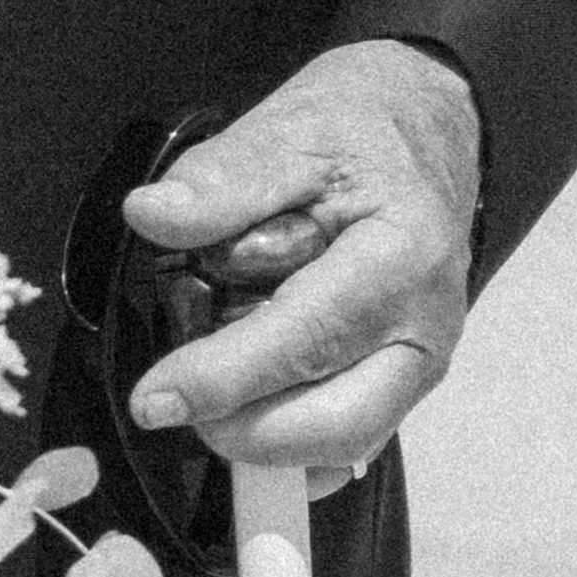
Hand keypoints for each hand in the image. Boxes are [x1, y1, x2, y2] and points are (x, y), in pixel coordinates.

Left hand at [120, 42, 481, 481]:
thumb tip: (152, 215)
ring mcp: (419, 362)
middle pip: (340, 425)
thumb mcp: (288, 130)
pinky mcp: (403, 381)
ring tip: (210, 390)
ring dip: (267, 439)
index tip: (154, 400)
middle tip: (177, 400)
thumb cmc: (356, 133)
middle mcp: (425, 326)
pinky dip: (291, 446)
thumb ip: (220, 178)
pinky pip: (348, 443)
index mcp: (400, 258)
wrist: (425, 131)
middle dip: (248, 433)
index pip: (305, 340)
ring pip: (346, 445)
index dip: (222, 379)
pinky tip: (245, 409)